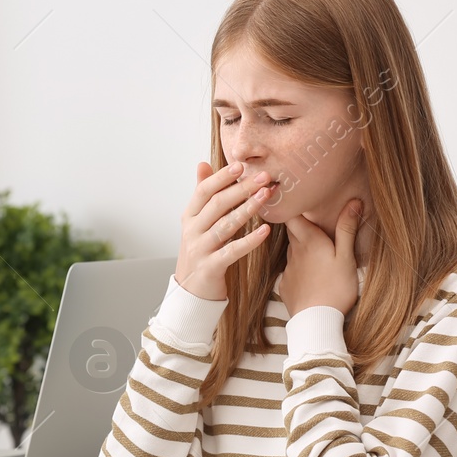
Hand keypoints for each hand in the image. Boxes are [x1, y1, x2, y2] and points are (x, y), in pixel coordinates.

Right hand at [174, 160, 273, 300]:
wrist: (191, 292)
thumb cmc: (200, 253)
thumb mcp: (196, 223)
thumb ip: (202, 195)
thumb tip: (203, 164)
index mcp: (189, 217)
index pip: (203, 191)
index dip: (221, 177)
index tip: (240, 165)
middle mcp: (192, 231)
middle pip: (217, 204)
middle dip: (241, 188)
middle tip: (264, 176)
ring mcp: (200, 249)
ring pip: (226, 225)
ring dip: (248, 208)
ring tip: (267, 195)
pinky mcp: (211, 267)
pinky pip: (232, 251)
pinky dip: (250, 240)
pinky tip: (265, 231)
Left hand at [275, 199, 363, 318]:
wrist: (315, 321)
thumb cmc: (335, 287)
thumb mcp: (346, 257)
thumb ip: (347, 229)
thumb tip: (353, 201)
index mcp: (308, 240)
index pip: (291, 214)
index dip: (294, 207)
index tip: (302, 202)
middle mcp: (293, 251)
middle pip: (292, 231)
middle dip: (301, 225)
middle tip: (317, 223)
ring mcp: (288, 268)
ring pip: (292, 250)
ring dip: (301, 246)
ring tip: (316, 249)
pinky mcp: (286, 284)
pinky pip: (291, 270)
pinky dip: (299, 268)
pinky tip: (310, 274)